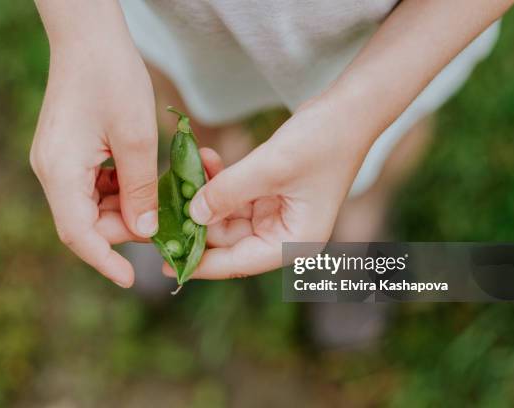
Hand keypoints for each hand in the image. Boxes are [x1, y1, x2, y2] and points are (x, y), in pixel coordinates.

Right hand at [30, 11, 157, 287]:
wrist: (89, 37)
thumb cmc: (113, 79)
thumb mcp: (137, 140)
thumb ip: (140, 191)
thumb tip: (144, 232)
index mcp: (60, 172)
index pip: (78, 234)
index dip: (104, 261)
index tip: (129, 280)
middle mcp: (52, 171)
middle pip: (86, 221)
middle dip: (124, 229)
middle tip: (163, 225)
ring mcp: (58, 162)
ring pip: (92, 205)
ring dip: (125, 209)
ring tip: (159, 201)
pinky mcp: (69, 152)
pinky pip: (94, 186)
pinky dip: (119, 191)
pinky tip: (143, 181)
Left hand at [163, 99, 373, 278]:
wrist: (348, 110)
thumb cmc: (322, 141)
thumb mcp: (271, 167)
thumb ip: (229, 192)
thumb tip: (192, 214)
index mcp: (294, 242)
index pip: (240, 263)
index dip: (202, 264)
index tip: (167, 263)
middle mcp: (284, 234)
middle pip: (229, 240)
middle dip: (198, 220)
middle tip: (165, 205)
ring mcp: (276, 214)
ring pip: (227, 216)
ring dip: (205, 194)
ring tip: (185, 169)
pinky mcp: (270, 195)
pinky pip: (234, 195)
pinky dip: (219, 180)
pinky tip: (205, 158)